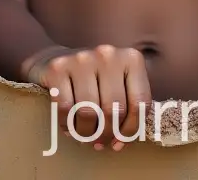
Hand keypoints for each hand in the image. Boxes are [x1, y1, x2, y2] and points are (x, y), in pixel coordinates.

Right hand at [27, 44, 150, 150]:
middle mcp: (108, 54)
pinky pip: (65, 108)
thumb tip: (118, 144)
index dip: (130, 131)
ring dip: (86, 133)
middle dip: (105, 134)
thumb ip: (128, 109)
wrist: (58, 58)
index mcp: (131, 58)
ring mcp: (82, 58)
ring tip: (84, 135)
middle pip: (113, 110)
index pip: (139, 103)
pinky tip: (69, 125)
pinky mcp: (58, 67)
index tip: (118, 143)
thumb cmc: (95, 80)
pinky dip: (67, 124)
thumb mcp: (120, 86)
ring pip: (88, 112)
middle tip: (98, 142)